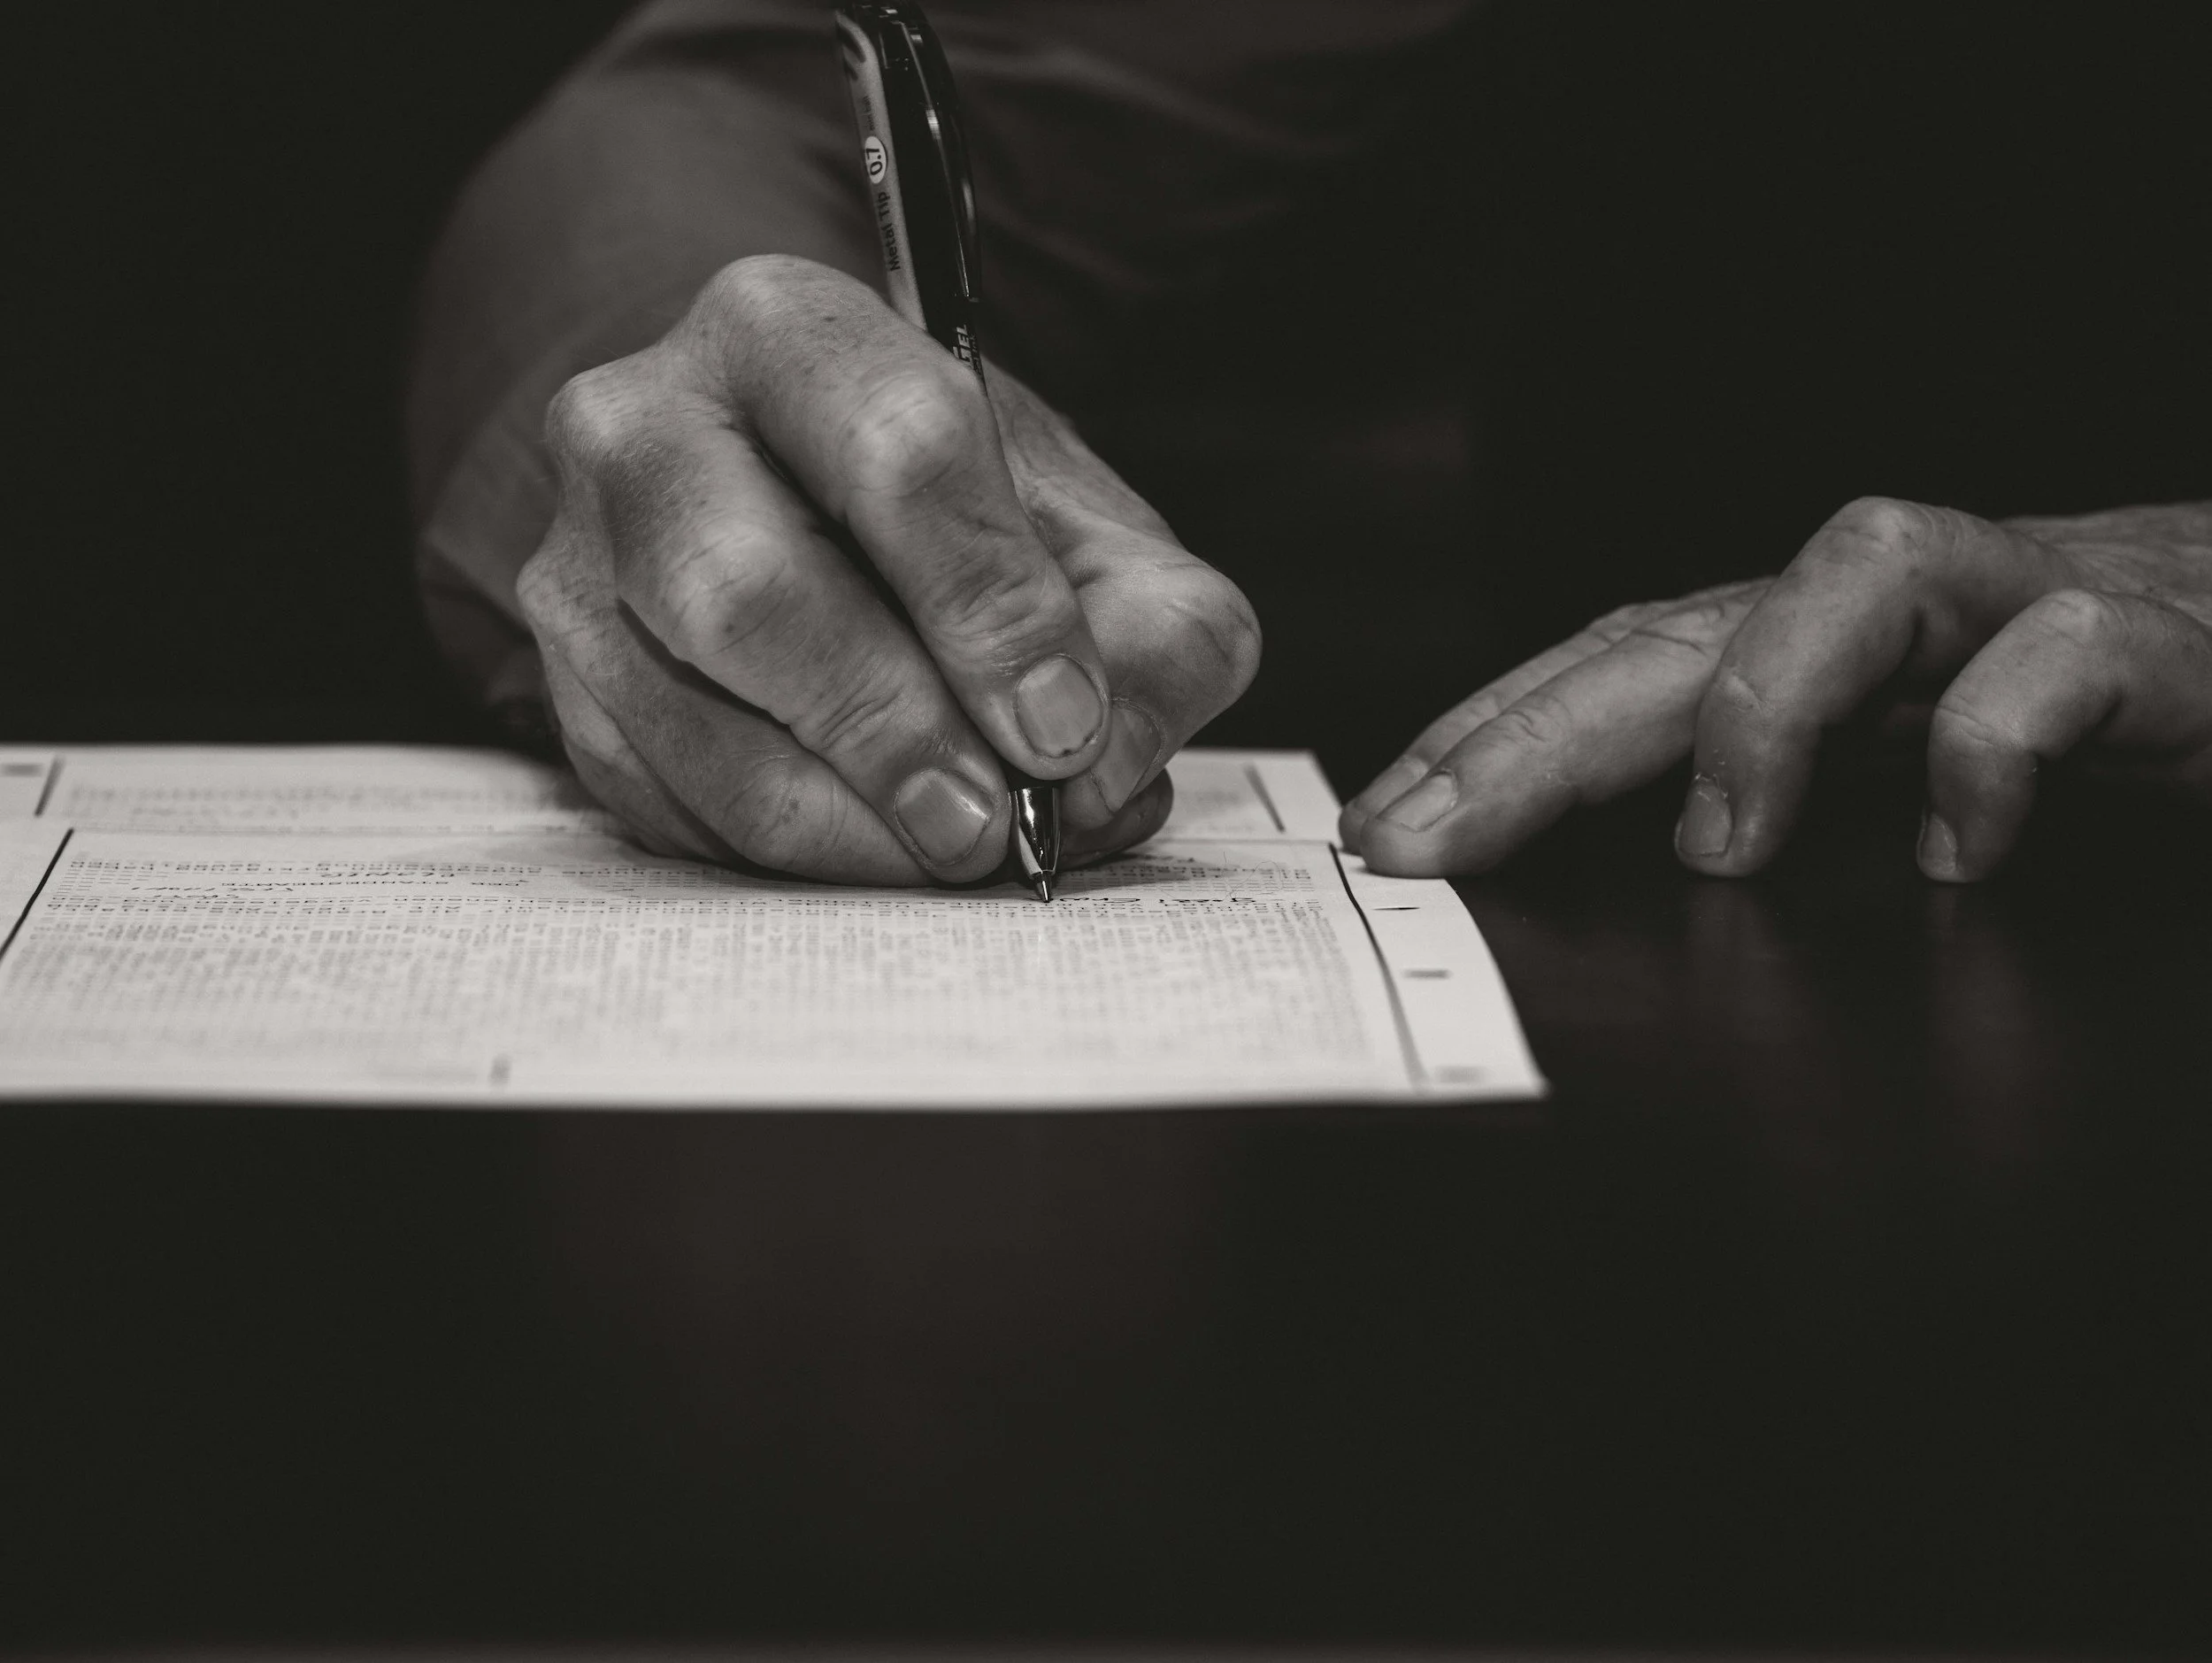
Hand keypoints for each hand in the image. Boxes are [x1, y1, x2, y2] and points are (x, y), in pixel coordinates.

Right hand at [518, 255, 1259, 881]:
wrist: (810, 508)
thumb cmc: (963, 517)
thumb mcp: (1100, 537)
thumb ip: (1157, 634)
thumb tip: (1104, 769)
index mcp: (791, 330)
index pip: (897, 453)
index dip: (991, 607)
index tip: (1064, 727)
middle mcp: (645, 426)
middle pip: (751, 593)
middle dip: (895, 732)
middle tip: (994, 823)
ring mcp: (582, 564)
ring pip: (698, 725)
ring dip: (849, 825)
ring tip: (960, 851)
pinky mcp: (568, 689)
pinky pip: (671, 805)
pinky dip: (795, 856)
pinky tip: (881, 843)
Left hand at [1342, 497, 2211, 880]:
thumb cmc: (2108, 703)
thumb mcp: (1919, 761)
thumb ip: (1792, 801)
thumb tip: (1642, 887)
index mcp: (1822, 643)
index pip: (1619, 660)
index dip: (1490, 730)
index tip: (1381, 824)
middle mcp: (1897, 606)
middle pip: (1680, 626)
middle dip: (1535, 731)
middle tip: (1421, 841)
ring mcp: (2028, 598)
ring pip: (1862, 570)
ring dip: (1763, 702)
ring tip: (1715, 847)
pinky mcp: (2166, 636)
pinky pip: (2067, 649)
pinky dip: (1998, 743)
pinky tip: (1956, 853)